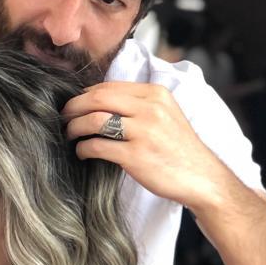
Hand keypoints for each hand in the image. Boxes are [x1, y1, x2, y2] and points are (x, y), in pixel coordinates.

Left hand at [62, 81, 228, 210]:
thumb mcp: (166, 115)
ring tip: (69, 135)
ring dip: (74, 127)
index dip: (84, 95)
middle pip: (97, 98)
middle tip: (62, 118)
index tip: (74, 105)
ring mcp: (144, 131)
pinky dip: (83, 149)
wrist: (202, 178)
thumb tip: (99, 101)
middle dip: (73, 107)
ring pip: (94, 120)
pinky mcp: (136, 156)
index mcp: (156, 94)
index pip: (108, 86)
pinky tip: (82, 153)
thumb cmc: (178, 149)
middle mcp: (150, 108)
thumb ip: (139, 105)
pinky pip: (98, 146)